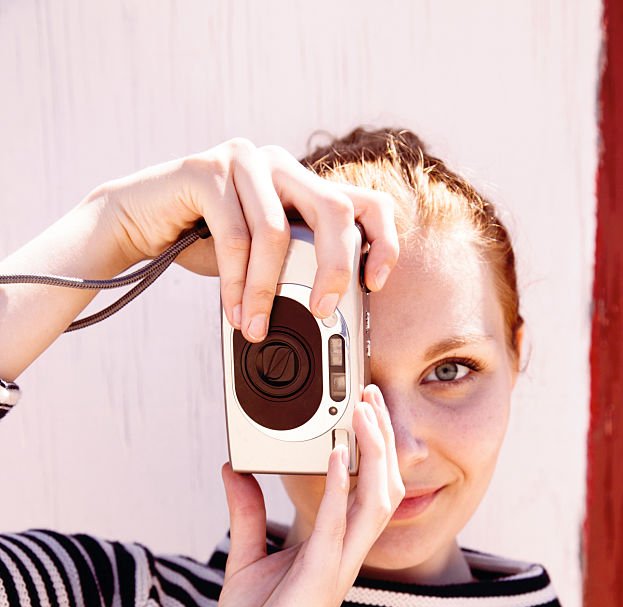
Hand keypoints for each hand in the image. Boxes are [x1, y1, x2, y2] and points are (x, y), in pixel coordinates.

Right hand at [102, 139, 398, 339]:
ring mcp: (245, 160)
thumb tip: (334, 313)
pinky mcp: (206, 169)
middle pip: (334, 212)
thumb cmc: (202, 240)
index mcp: (302, 183)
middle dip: (334, 269)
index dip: (382, 241)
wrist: (135, 221)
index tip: (375, 283)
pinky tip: (233, 311)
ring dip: (267, 290)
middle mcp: (280, 164)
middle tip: (323, 312)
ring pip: (277, 232)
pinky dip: (236, 284)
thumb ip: (297, 266)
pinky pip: (235, 237)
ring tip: (256, 326)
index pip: (364, 202)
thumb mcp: (262, 257)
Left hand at [211, 384, 404, 606]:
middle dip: (380, 439)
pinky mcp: (318, 579)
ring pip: (375, 499)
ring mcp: (336, 566)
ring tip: (363, 412)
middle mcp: (343, 554)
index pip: (361, 487)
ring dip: (372, 453)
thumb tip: (233, 471)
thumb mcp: (245, 559)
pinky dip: (339, 487)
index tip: (359, 407)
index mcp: (330, 549)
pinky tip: (336, 454)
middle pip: (381, 484)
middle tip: (370, 395)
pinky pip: (338, 526)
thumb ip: (247, 515)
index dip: (366, 447)